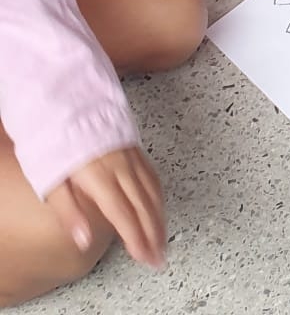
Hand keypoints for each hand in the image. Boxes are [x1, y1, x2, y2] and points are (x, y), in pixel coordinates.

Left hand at [45, 147, 165, 270]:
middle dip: (154, 234)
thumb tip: (83, 240)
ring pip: (153, 192)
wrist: (72, 108)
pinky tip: (159, 207)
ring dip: (160, 218)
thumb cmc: (59, 144)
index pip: (124, 214)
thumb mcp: (52, 182)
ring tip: (162, 239)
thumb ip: (69, 212)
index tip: (144, 256)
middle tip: (158, 256)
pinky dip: (159, 196)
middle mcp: (121, 168)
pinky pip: (153, 176)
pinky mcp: (136, 150)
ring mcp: (132, 158)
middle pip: (143, 206)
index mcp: (101, 177)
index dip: (136, 237)